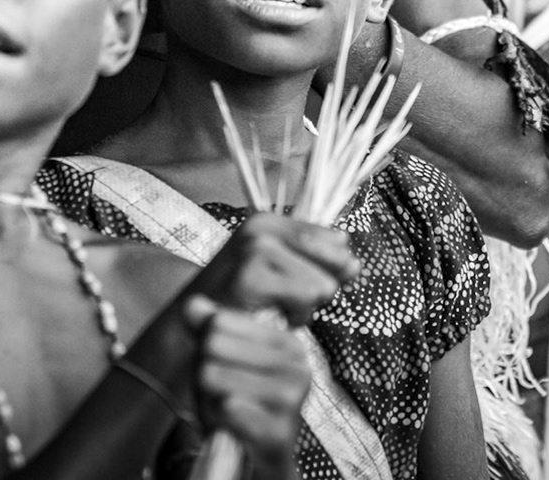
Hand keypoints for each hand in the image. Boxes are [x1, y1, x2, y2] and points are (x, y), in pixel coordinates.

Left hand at [182, 296, 307, 475]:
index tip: (228, 369)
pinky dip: (217, 419)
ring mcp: (291, 397)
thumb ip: (206, 330)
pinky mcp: (279, 430)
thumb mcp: (219, 362)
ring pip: (213, 375)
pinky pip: (226, 407)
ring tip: (227, 412)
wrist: (258, 461)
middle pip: (212, 346)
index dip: (207, 348)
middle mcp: (297, 364)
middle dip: (205, 374)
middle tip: (223, 396)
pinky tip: (232, 428)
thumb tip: (193, 304)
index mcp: (286, 342)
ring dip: (208, 399)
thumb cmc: (239, 407)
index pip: (218, 321)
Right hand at [188, 213, 355, 326]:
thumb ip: (317, 263)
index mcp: (268, 221)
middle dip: (323, 288)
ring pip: (323, 284)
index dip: (336, 266)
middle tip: (290, 301)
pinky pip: (305, 300)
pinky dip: (296, 318)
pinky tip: (274, 318)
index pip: (334, 239)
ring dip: (308, 308)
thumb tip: (356, 265)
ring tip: (279, 310)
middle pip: (335, 260)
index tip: (312, 283)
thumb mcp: (277, 271)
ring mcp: (255, 251)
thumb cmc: (238, 301)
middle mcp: (261, 228)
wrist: (192, 328)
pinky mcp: (251, 278)